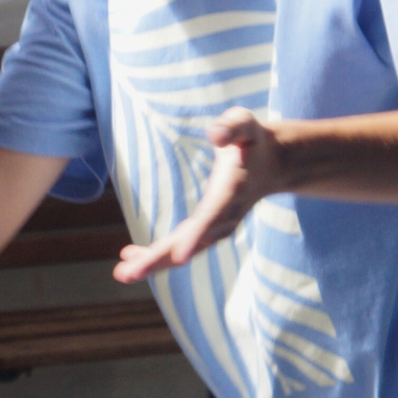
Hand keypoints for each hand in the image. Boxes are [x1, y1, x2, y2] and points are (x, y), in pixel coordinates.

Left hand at [115, 108, 283, 282]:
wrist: (274, 164)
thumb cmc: (253, 140)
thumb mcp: (245, 124)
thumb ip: (232, 127)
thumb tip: (214, 134)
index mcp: (234, 189)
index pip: (214, 214)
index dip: (197, 234)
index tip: (180, 255)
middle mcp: (225, 214)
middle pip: (192, 241)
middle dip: (160, 258)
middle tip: (128, 273)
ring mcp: (217, 225)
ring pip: (185, 250)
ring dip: (154, 263)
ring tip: (123, 273)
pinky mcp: (209, 228)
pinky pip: (183, 246)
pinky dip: (158, 255)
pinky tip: (130, 256)